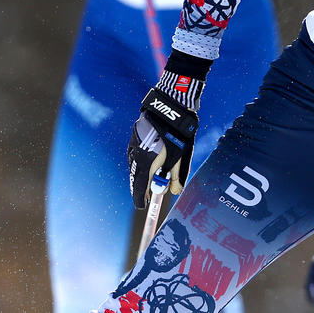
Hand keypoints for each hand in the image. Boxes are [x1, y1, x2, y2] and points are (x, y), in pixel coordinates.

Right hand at [127, 58, 207, 208]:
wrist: (170, 106)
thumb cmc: (178, 133)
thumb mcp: (180, 157)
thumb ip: (176, 176)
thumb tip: (175, 191)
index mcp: (146, 163)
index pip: (139, 188)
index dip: (141, 199)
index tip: (144, 207)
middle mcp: (135, 154)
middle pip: (136, 178)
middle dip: (143, 187)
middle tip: (149, 195)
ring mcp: (133, 143)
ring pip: (135, 165)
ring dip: (142, 174)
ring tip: (151, 180)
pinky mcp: (135, 135)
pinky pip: (135, 154)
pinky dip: (141, 162)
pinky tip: (149, 162)